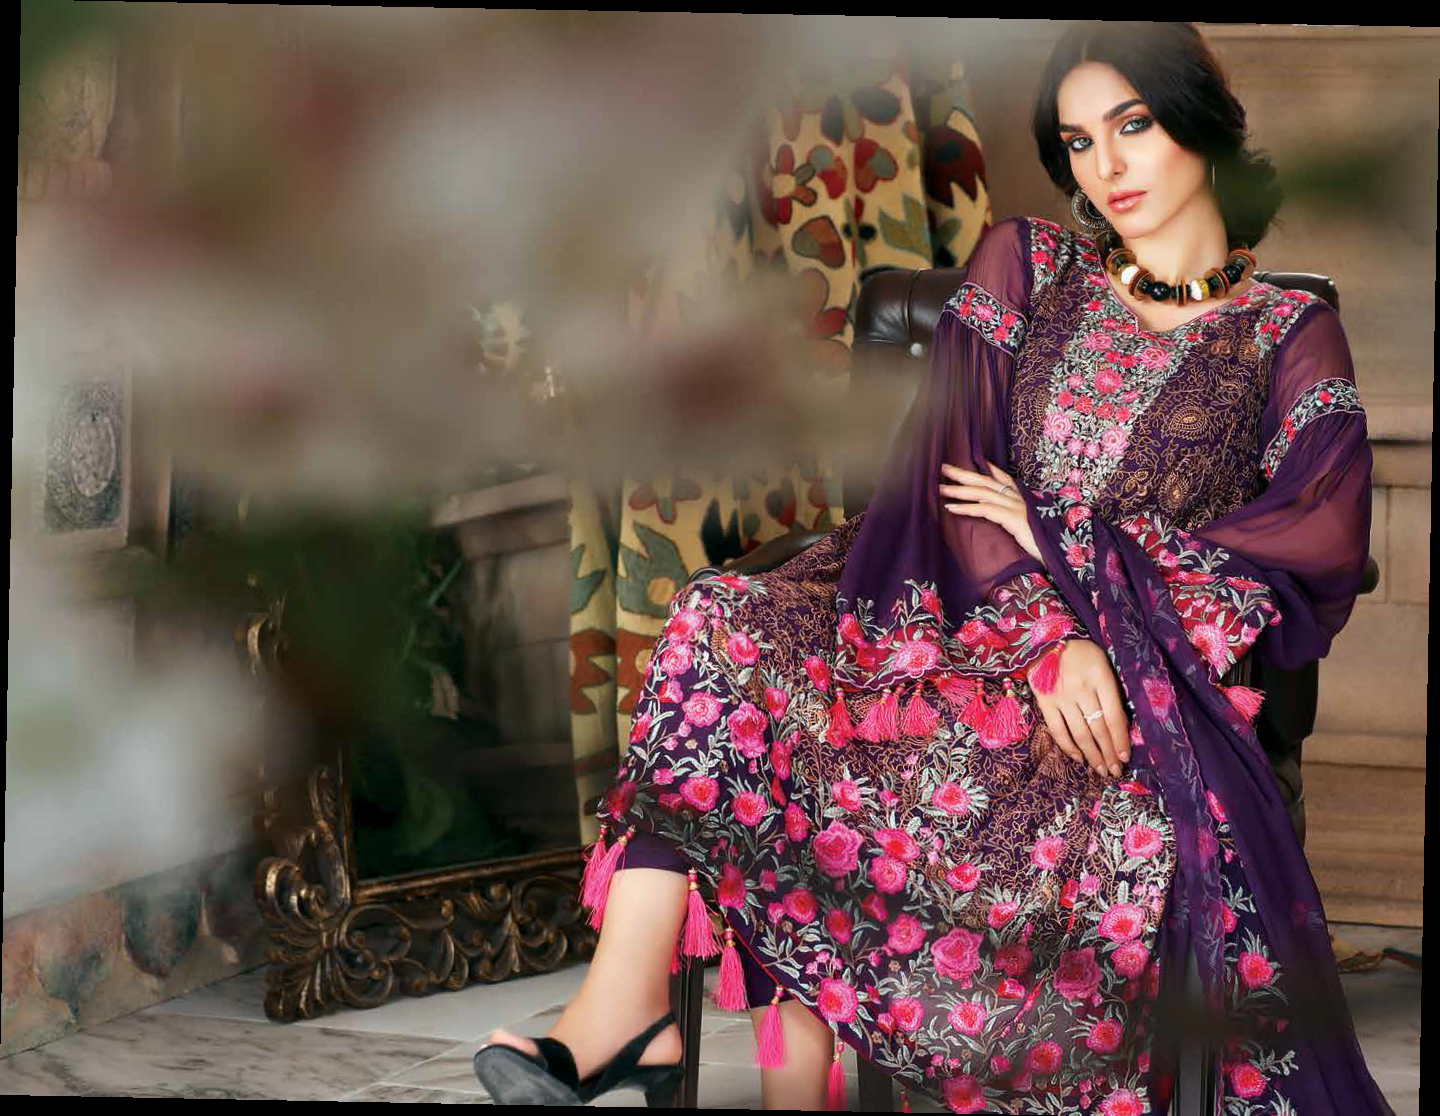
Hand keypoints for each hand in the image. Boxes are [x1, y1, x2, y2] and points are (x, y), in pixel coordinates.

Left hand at [938, 462, 1043, 565]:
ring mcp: (1017, 508)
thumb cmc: (1042, 546)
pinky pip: (986, 510)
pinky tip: (952, 508)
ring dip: (960, 490)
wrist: (1059, 557)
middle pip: (987, 481)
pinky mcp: (1014, 519)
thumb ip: (1012, 519)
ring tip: (941, 488)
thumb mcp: (1026, 528)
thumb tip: (997, 518)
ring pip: (983, 493)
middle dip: (964, 474)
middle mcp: (1019, 500)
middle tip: (944, 468)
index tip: (972, 461)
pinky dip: (967, 508)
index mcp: (1022, 500)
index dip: (988, 469)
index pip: (1004, 478)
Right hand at [1026, 639, 1130, 779]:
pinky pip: (1057, 730)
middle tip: (1115, 771)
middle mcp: (1081, 689)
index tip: (1125, 758)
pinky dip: (1069, 747)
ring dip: (1092, 756)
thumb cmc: (1082, 654)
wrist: (1044, 640)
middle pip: (1098, 728)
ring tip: (1101, 770)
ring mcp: (1061, 697)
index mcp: (1101, 677)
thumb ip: (1111, 691)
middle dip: (1109, 753)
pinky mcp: (1045, 701)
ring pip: (1080, 733)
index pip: (1114, 716)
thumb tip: (1121, 727)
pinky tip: (1079, 758)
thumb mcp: (1103, 664)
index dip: (1120, 740)